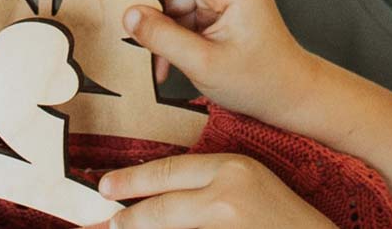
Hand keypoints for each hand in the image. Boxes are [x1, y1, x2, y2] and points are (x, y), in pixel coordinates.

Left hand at [97, 153, 333, 227]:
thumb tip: (159, 194)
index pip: (168, 172)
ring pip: (170, 228)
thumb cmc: (286, 217)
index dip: (132, 181)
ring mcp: (228, 225)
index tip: (105, 188)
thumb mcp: (248, 182)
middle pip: (162, 210)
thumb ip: (207, 184)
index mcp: (231, 168)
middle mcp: (227, 196)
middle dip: (129, 219)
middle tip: (106, 224)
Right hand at [103, 0, 326, 124]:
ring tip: (161, 60)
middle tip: (131, 35)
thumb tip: (129, 14)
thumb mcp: (205, 65)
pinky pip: (185, 7)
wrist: (290, 92)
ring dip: (161, 26)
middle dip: (149, 9)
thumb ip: (162, 38)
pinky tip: (169, 57)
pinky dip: (173, 30)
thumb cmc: (261, 80)